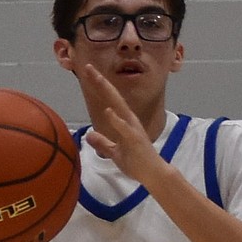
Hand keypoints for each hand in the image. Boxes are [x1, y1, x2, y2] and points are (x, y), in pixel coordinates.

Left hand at [82, 65, 159, 182]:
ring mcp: (132, 129)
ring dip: (107, 92)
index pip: (110, 100)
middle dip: (100, 82)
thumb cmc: (136, 163)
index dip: (99, 86)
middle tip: (88, 67)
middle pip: (113, 97)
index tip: (88, 72)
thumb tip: (89, 135)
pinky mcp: (135, 140)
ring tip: (96, 79)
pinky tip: (108, 110)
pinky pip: (124, 128)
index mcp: (125, 121)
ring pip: (118, 106)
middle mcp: (129, 120)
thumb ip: (103, 143)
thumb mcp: (114, 153)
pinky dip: (116, 119)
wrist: (154, 174)